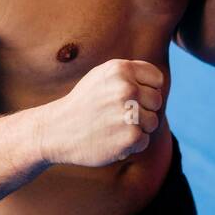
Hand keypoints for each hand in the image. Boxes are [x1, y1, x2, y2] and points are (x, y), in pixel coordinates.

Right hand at [36, 59, 164, 166]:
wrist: (56, 131)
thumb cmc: (83, 104)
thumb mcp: (101, 77)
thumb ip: (128, 74)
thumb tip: (158, 83)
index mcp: (121, 69)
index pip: (156, 79)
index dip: (146, 90)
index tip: (130, 98)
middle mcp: (126, 88)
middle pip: (156, 101)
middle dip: (143, 110)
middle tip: (118, 116)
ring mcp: (129, 112)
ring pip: (153, 122)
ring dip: (138, 128)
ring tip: (113, 127)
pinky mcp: (130, 136)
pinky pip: (145, 141)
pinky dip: (131, 145)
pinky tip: (111, 140)